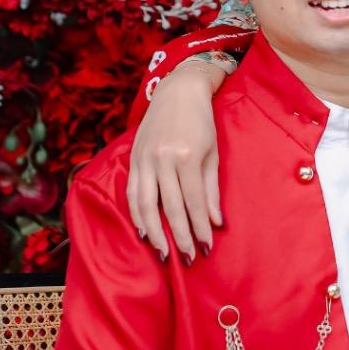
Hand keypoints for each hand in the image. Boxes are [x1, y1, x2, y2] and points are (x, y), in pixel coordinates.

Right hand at [126, 59, 225, 262]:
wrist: (177, 91)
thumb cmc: (201, 122)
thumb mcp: (212, 153)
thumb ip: (211, 189)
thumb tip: (216, 222)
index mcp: (186, 157)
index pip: (193, 202)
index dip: (199, 228)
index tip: (205, 248)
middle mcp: (163, 159)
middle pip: (169, 208)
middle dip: (179, 236)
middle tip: (186, 258)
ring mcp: (145, 159)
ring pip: (145, 204)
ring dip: (154, 232)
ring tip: (163, 252)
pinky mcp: (133, 158)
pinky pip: (132, 192)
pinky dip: (136, 214)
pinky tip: (144, 231)